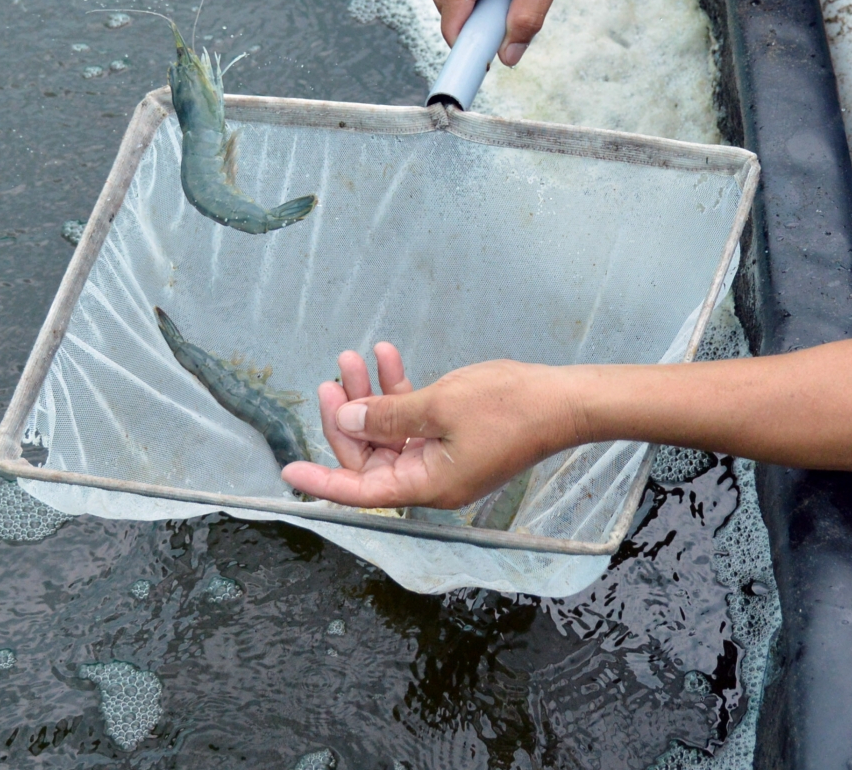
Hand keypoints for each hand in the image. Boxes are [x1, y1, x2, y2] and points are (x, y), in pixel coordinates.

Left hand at [280, 345, 580, 509]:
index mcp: (426, 486)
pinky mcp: (456, 437)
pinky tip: (388, 358)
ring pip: (390, 433)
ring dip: (371, 397)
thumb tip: (347, 420)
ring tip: (353, 358)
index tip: (288, 470)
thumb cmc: (508, 407)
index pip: (361, 492)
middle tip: (332, 378)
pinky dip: (399, 392)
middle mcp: (431, 479)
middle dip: (347, 417)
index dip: (322, 480)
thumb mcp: (438, 406)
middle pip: (371, 457)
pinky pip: (414, 420)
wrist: (563, 400)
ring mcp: (444, 459)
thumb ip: (387, 416)